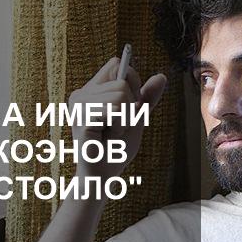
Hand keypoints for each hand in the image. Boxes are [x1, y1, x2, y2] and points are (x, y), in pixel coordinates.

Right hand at [68, 56, 166, 181]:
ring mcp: (78, 105)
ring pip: (121, 94)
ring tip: (110, 133)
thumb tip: (162, 76)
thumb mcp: (136, 118)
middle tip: (115, 127)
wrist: (103, 176)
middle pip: (123, 81)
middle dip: (130, 107)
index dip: (131, 82)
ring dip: (124, 119)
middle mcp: (81, 94)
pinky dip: (119, 125)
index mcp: (91, 91)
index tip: (126, 107)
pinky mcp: (81, 118)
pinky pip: (115, 109)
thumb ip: (147, 98)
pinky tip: (107, 137)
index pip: (116, 64)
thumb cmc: (116, 149)